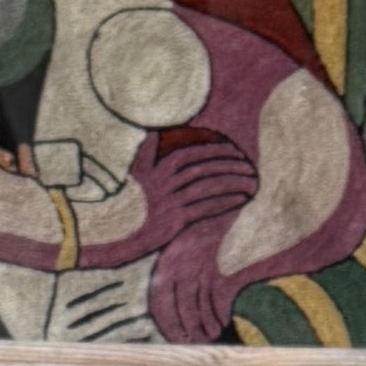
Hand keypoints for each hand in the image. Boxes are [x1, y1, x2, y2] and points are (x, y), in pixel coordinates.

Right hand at [142, 123, 258, 339]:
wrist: (115, 233)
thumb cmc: (128, 202)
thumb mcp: (134, 174)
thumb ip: (146, 152)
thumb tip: (154, 131)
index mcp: (156, 170)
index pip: (189, 153)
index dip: (212, 148)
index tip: (230, 147)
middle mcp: (164, 185)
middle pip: (203, 169)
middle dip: (227, 163)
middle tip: (247, 162)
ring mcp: (171, 203)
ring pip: (208, 188)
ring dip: (231, 182)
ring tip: (250, 179)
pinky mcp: (176, 222)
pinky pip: (206, 209)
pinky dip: (225, 202)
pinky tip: (240, 199)